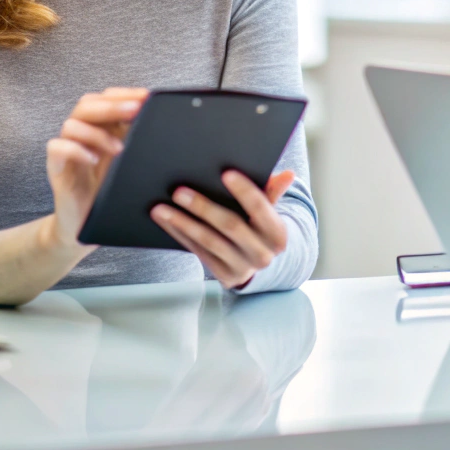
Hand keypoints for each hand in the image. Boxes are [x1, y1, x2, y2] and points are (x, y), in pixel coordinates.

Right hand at [42, 88, 147, 249]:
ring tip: (119, 148)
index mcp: (100, 128)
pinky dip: (75, 149)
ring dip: (98, 132)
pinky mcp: (56, 167)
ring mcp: (67, 149)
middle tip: (135, 109)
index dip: (124, 93)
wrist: (86, 227)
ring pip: (72, 124)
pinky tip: (93, 159)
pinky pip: (57, 147)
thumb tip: (171, 129)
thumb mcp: (131, 165)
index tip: (147, 97)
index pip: (106, 98)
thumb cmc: (110, 194)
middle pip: (88, 105)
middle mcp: (82, 134)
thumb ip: (141, 144)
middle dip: (113, 104)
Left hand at [153, 169, 295, 289]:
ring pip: (209, 241)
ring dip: (183, 223)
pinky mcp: (225, 276)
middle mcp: (263, 253)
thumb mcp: (269, 212)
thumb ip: (272, 193)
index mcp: (277, 233)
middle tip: (179, 191)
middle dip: (203, 207)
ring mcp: (243, 267)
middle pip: (230, 226)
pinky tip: (166, 221)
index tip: (225, 173)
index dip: (244, 190)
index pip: (260, 207)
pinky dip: (180, 235)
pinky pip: (199, 252)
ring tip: (161, 208)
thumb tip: (288, 175)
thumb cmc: (260, 228)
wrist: (259, 263)